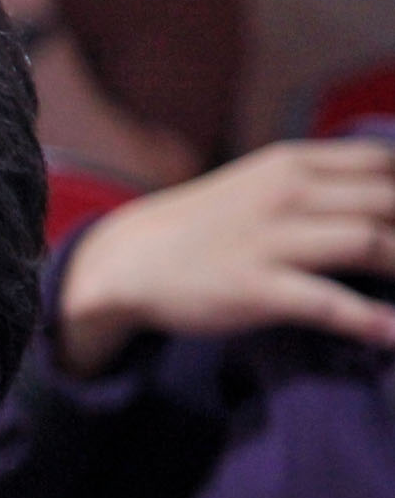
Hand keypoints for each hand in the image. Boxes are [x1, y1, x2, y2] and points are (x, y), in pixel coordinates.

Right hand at [56, 140, 394, 375]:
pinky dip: (372, 321)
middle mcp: (288, 194)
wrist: (129, 260)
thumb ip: (319, 183)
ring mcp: (270, 241)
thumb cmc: (204, 227)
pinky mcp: (255, 289)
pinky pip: (329, 304)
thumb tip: (383, 197)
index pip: (384, 162)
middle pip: (389, 201)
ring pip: (371, 243)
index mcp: (293, 165)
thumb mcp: (260, 183)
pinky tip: (393, 336)